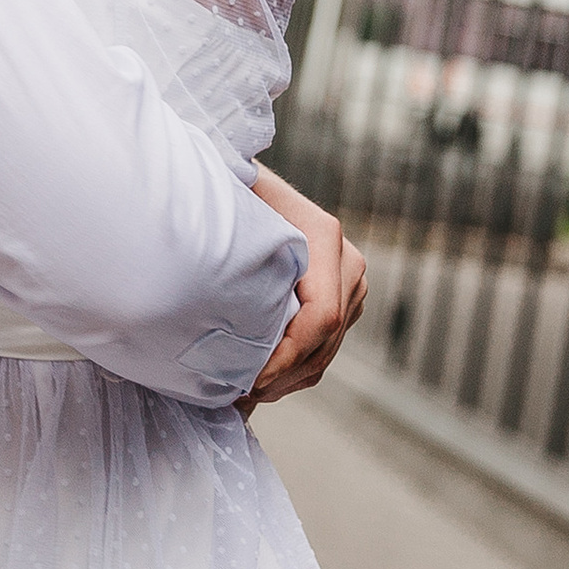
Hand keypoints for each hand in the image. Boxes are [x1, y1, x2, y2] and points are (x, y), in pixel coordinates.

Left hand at [243, 165, 368, 407]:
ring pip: (328, 348)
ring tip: (244, 396)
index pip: (320, 318)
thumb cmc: (228, 190)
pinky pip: (326, 344)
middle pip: (326, 341)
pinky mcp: (341, 295)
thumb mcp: (231, 214)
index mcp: (323, 237)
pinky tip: (261, 381)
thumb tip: (219, 314)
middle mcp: (347, 260)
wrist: (240, 170)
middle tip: (238, 398)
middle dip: (284, 377)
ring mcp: (349, 279)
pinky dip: (296, 369)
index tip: (248, 381)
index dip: (287, 359)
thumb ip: (235, 250)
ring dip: (289, 379)